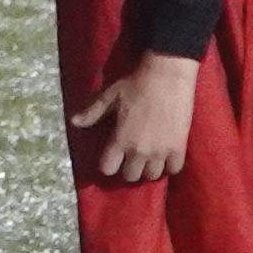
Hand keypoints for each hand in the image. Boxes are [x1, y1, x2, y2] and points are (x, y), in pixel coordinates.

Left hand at [72, 54, 200, 184]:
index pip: (108, 169)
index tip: (111, 156)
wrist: (168, 76)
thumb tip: (74, 122)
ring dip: (148, 168)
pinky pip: (174, 169)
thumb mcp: (109, 97)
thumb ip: (93, 113)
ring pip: (152, 176)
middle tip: (130, 157)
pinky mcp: (178, 147)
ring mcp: (161, 151)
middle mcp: (139, 151)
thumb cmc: (136, 84)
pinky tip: (165, 156)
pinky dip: (169, 165)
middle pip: (130, 176)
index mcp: (120, 140)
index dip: (108, 164)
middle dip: (127, 168)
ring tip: (147, 157)